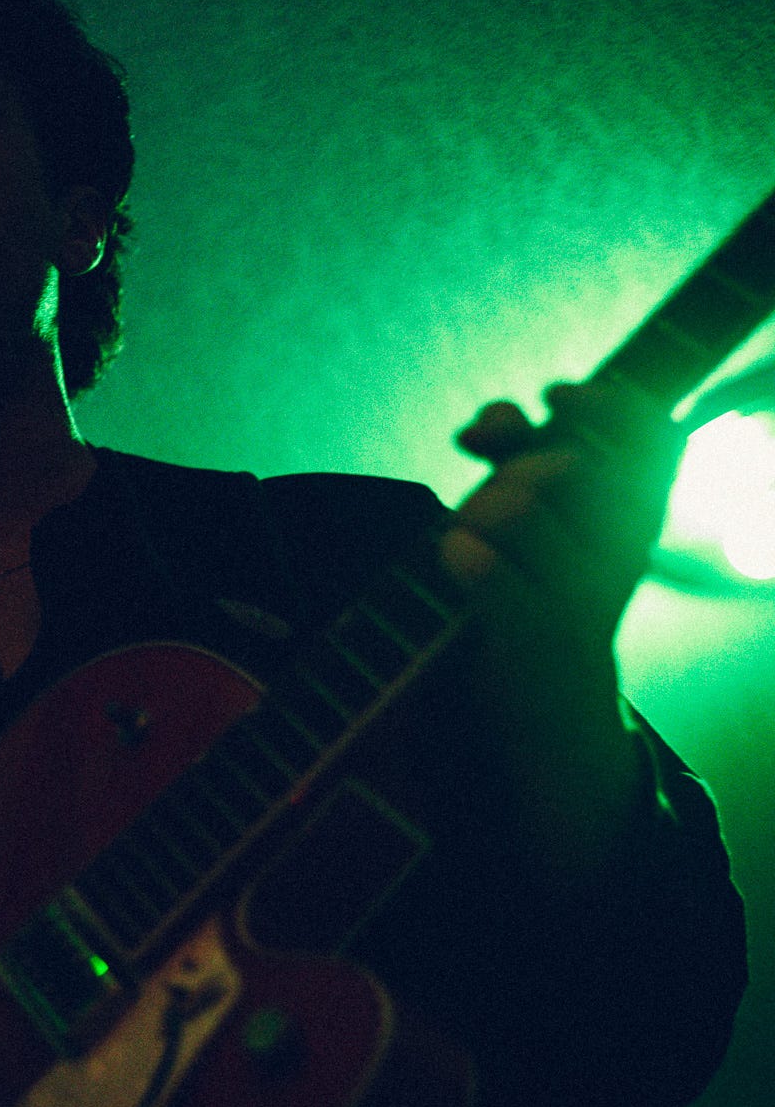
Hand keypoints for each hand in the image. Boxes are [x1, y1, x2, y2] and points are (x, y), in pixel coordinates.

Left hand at [435, 387, 683, 875]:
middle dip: (512, 460)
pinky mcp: (540, 643)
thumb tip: (485, 423)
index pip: (654, 434)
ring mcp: (586, 598)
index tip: (553, 395)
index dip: (604, 402)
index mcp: (634, 515)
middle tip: (484, 483)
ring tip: (463, 533)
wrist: (554, 712)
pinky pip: (496, 577)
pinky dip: (465, 556)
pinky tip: (452, 556)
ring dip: (476, 507)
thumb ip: (516, 452)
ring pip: (523, 510)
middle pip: (568, 464)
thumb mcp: (537, 518)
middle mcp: (622, 552)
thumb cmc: (534, 593)